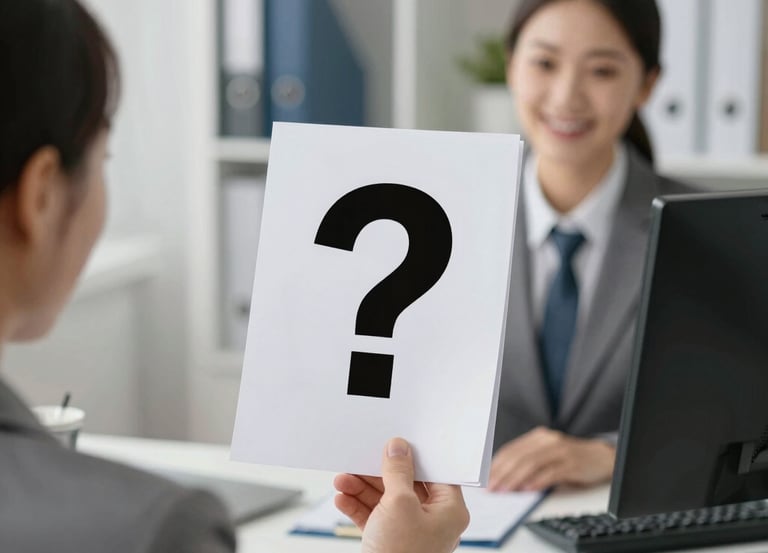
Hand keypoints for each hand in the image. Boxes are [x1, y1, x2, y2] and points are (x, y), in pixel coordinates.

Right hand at [333, 437, 469, 552]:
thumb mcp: (399, 504)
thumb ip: (398, 472)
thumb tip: (398, 448)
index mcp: (449, 511)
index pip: (436, 473)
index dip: (416, 457)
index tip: (397, 443)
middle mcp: (432, 521)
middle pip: (405, 485)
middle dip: (378, 473)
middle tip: (361, 459)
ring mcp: (410, 533)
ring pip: (386, 500)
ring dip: (362, 488)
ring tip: (342, 479)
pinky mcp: (389, 542)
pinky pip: (374, 517)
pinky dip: (357, 507)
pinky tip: (342, 498)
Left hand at [489, 427, 614, 491]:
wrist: (602, 457)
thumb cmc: (571, 459)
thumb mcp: (548, 456)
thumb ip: (529, 462)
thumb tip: (503, 479)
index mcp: (538, 437)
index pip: (511, 450)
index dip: (496, 465)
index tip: (485, 479)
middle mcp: (547, 440)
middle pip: (519, 456)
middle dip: (502, 474)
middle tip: (492, 488)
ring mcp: (560, 450)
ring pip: (532, 463)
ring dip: (515, 478)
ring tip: (505, 490)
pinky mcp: (572, 463)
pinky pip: (551, 472)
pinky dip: (537, 481)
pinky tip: (528, 489)